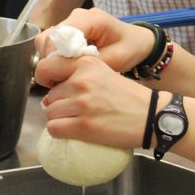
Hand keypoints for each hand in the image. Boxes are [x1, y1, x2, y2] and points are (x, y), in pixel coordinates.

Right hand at [34, 7, 155, 73]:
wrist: (137, 42)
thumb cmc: (130, 49)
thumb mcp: (116, 59)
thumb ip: (91, 62)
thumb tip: (65, 71)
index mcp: (92, 19)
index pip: (62, 33)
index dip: (55, 55)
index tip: (57, 75)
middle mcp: (78, 16)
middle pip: (50, 35)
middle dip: (50, 59)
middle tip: (56, 80)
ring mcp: (72, 20)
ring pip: (47, 38)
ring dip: (49, 58)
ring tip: (60, 75)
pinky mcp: (69, 28)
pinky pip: (52, 42)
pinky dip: (53, 56)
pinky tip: (63, 69)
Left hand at [37, 52, 151, 148]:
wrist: (150, 116)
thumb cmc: (128, 96)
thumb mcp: (104, 72)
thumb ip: (80, 73)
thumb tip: (53, 87)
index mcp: (86, 63)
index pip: (47, 66)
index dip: (45, 77)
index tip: (52, 85)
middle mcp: (81, 80)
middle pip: (49, 95)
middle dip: (57, 102)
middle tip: (73, 107)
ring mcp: (82, 103)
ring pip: (50, 112)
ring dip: (59, 118)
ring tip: (76, 119)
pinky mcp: (83, 126)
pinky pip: (54, 129)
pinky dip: (60, 131)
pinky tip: (73, 129)